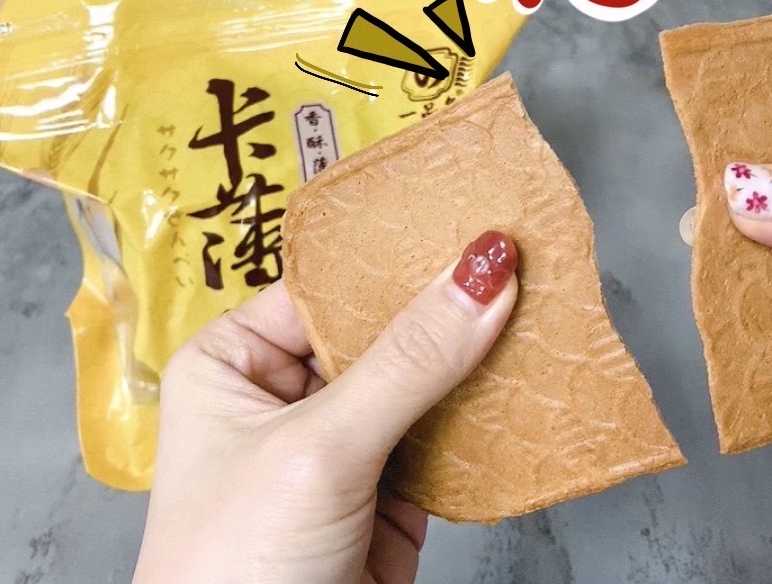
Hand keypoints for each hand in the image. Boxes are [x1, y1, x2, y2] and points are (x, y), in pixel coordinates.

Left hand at [134, 231, 518, 583]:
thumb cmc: (235, 569)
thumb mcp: (319, 448)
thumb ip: (408, 362)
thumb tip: (482, 273)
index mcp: (232, 363)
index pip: (324, 289)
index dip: (394, 260)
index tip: (466, 222)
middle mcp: (282, 397)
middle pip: (377, 334)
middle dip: (443, 309)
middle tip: (519, 259)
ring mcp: (338, 447)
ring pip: (417, 386)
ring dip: (471, 363)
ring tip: (539, 308)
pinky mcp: (384, 495)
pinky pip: (441, 439)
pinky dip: (482, 423)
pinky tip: (524, 386)